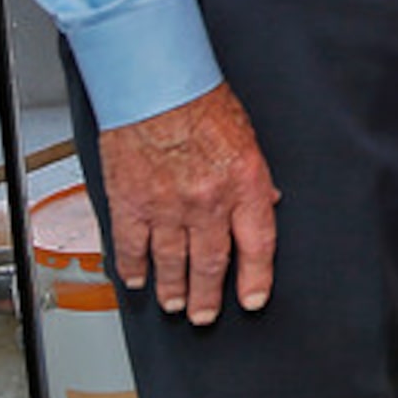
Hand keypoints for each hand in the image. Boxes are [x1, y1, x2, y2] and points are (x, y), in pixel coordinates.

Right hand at [94, 82, 279, 323]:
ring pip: (172, 262)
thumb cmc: (201, 101)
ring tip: (175, 303)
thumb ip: (255, 179)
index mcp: (243, 184)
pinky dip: (134, 267)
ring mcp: (167, 206)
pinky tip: (138, 279)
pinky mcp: (130, 202)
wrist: (154, 83)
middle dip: (209, 295)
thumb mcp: (247, 138)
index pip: (257, 245)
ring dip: (174, 289)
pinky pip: (131, 246)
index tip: (253, 300)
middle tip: (206, 314)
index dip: (256, 279)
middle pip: (212, 263)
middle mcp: (207, 201)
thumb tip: (267, 206)